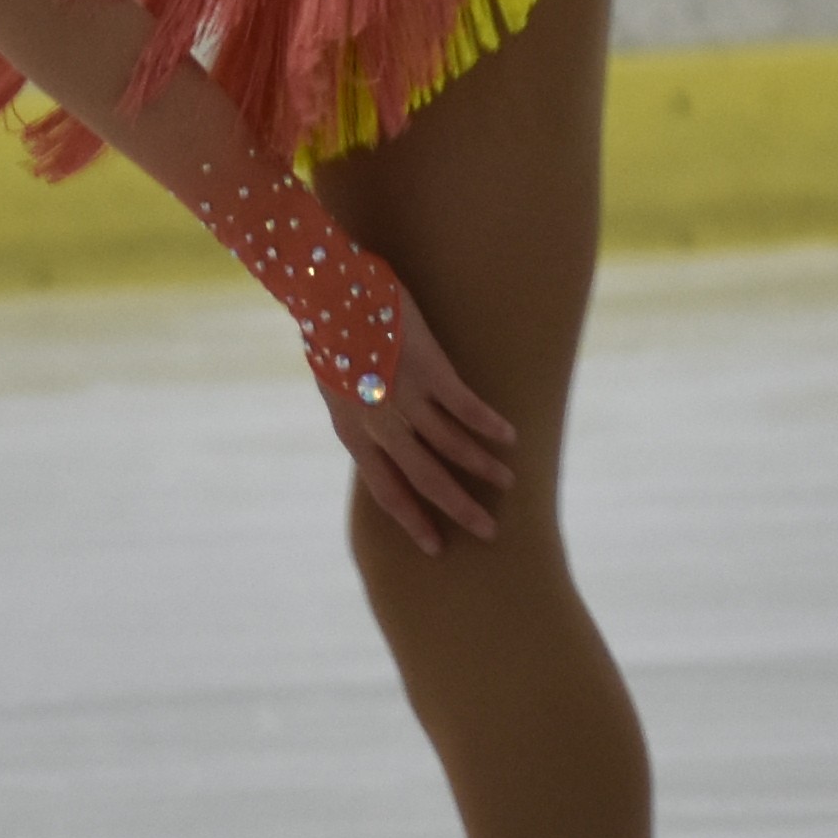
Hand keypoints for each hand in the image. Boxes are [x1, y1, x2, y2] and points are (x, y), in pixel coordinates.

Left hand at [325, 296, 524, 556]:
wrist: (329, 290)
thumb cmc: (331, 335)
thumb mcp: (337, 389)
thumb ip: (362, 417)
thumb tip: (385, 438)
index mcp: (352, 433)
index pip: (387, 491)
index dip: (412, 520)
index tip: (435, 546)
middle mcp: (380, 424)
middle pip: (425, 479)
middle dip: (458, 508)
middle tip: (488, 531)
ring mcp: (405, 397)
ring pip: (451, 446)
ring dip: (482, 467)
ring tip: (507, 481)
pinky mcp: (428, 369)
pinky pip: (465, 407)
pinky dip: (488, 424)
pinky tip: (509, 436)